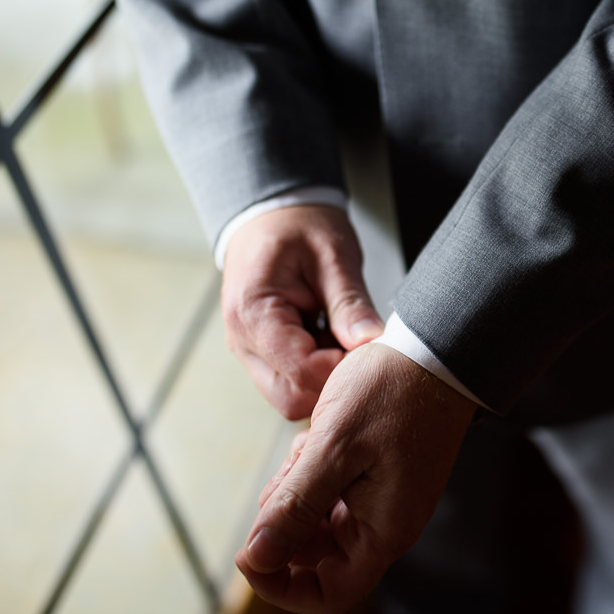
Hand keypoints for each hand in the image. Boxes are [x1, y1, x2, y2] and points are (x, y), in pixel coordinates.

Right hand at [221, 205, 384, 419]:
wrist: (273, 215)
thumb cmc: (300, 228)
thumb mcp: (333, 257)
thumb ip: (349, 303)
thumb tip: (371, 342)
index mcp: (253, 313)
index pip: (301, 371)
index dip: (342, 369)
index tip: (370, 350)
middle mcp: (242, 341)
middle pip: (290, 397)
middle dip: (333, 383)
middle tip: (360, 349)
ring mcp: (248, 351)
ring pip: (289, 397)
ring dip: (324, 380)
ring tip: (344, 339)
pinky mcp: (261, 354)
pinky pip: (289, 382)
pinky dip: (316, 373)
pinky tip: (332, 341)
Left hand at [235, 343, 475, 613]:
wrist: (438, 351)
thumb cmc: (393, 393)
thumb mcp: (333, 446)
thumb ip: (294, 506)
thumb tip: (257, 558)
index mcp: (384, 529)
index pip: (328, 594)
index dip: (280, 586)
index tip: (251, 554)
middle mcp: (388, 523)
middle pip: (320, 557)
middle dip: (287, 523)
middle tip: (288, 471)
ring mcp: (386, 499)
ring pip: (322, 521)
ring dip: (299, 491)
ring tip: (309, 444)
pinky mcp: (382, 476)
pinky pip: (336, 493)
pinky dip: (316, 471)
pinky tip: (319, 435)